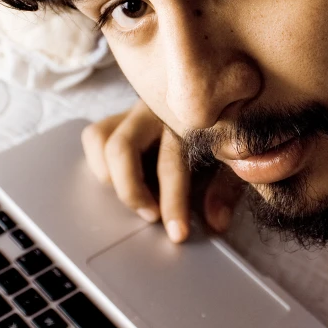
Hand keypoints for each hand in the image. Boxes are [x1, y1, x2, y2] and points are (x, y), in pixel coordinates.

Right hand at [81, 100, 242, 242]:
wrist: (218, 94)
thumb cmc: (223, 135)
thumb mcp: (231, 160)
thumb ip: (225, 189)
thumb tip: (216, 223)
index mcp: (186, 120)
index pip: (171, 164)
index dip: (173, 203)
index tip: (176, 234)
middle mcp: (155, 111)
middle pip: (121, 148)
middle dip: (130, 191)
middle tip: (149, 215)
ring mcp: (135, 110)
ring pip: (100, 138)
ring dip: (109, 174)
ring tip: (134, 195)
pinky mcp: (121, 115)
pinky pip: (95, 135)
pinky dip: (100, 161)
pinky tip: (121, 178)